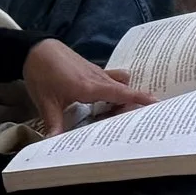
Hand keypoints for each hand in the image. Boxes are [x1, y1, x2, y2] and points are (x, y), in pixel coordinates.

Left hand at [22, 39, 153, 136]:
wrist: (38, 50)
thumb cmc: (42, 75)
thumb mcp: (46, 103)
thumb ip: (53, 124)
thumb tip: (54, 144)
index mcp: (90, 87)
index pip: (120, 94)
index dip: (139, 98)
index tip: (157, 103)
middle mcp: (98, 79)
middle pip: (124, 90)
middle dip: (132, 103)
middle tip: (132, 119)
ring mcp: (97, 73)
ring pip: (119, 83)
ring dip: (123, 95)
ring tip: (118, 112)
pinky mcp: (92, 71)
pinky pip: (111, 79)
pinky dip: (115, 89)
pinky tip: (106, 101)